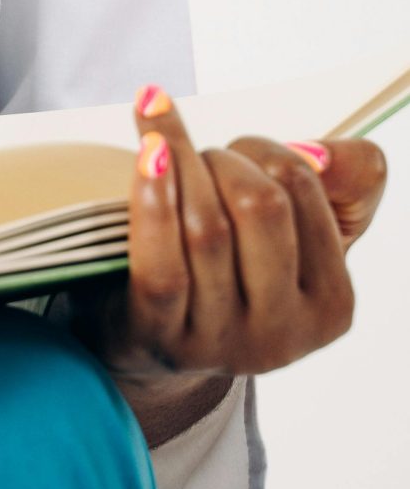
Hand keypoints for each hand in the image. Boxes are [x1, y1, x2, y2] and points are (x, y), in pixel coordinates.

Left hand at [65, 83, 386, 424]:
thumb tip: (323, 154)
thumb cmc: (233, 267)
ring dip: (178, 169)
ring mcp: (219, 339)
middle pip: (259, 206)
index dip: (262, 148)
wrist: (156, 339)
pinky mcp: (160, 337)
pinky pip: (161, 262)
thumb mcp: (299, 231)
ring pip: (207, 228)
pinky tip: (146, 154)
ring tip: (159, 152)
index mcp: (330, 302)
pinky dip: (152, 197)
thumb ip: (342, 183)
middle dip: (221, 160)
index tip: (238, 150)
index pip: (301, 186)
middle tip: (198, 160)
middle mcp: (282, 331)